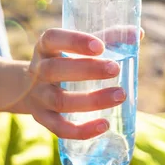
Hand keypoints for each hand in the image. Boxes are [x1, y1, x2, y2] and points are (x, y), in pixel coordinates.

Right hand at [26, 26, 143, 139]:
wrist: (27, 86)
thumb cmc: (63, 60)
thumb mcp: (76, 46)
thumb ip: (106, 38)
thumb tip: (137, 34)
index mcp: (45, 47)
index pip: (53, 38)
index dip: (75, 41)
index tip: (100, 46)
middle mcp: (38, 70)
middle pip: (56, 70)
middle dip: (87, 70)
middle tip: (116, 69)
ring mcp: (38, 96)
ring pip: (60, 100)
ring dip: (91, 100)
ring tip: (120, 95)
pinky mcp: (42, 119)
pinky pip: (59, 128)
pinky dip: (81, 130)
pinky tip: (105, 125)